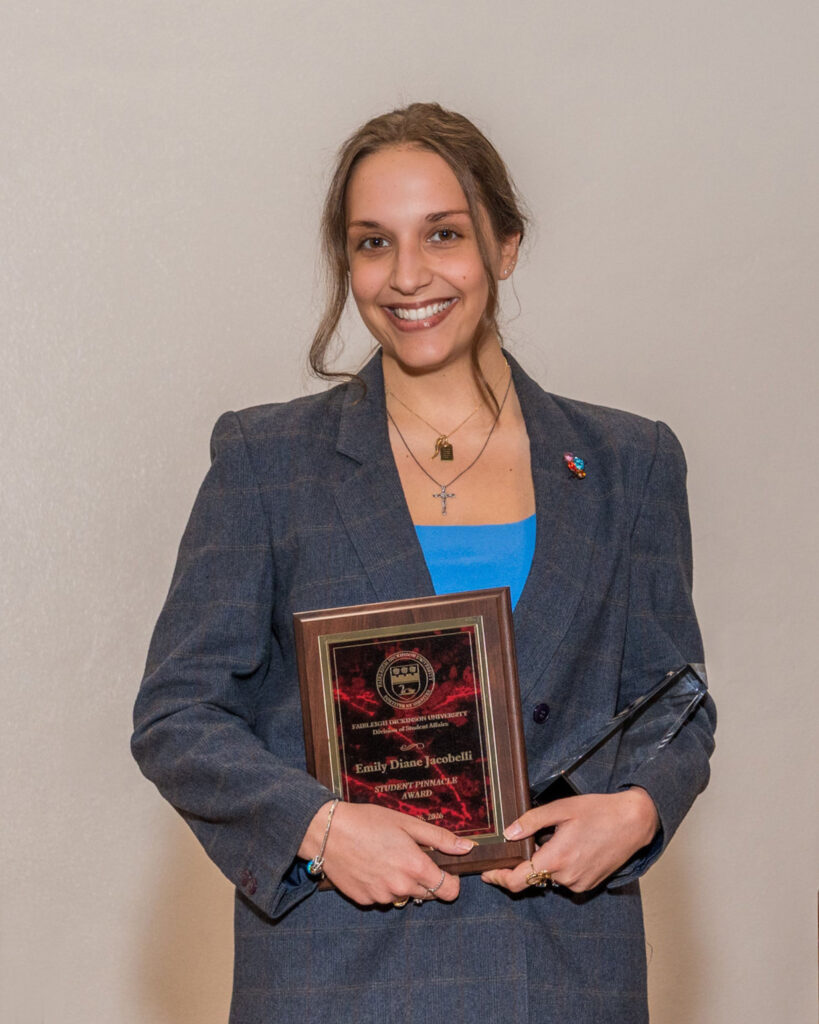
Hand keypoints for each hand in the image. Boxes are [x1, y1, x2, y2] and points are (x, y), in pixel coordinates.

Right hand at [299, 801, 474, 905]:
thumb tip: (468, 848)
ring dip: (401, 883)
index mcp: (415, 867)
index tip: (445, 871)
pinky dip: (381, 886)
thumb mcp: (407, 823)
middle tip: (408, 855)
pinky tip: (370, 866)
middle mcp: (400, 887)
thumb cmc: (368, 821)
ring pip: (403, 896)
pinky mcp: (364, 900)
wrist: (327, 831)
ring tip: (385, 857)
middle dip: (424, 879)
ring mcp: (381, 896)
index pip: (449, 891)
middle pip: (427, 895)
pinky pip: (382, 897)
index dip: (451, 882)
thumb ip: (440, 839)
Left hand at [481, 789, 658, 893]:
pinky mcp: (589, 885)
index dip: (498, 878)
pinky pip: (565, 879)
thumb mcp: (561, 808)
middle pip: (533, 876)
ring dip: (546, 862)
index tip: (487, 873)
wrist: (633, 822)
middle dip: (527, 862)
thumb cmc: (598, 811)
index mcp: (555, 858)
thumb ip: (531, 822)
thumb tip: (508, 833)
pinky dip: (561, 866)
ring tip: (561, 837)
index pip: (517, 881)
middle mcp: (566, 877)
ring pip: (550, 877)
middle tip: (534, 838)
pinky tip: (573, 846)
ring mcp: (579, 883)